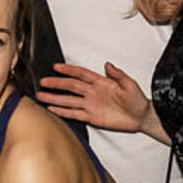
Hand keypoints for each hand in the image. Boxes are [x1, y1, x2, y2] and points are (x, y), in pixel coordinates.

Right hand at [36, 62, 154, 135]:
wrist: (141, 117)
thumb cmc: (137, 100)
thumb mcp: (130, 84)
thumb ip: (118, 74)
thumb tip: (108, 64)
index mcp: (101, 82)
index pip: (81, 74)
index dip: (69, 70)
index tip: (57, 67)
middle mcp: (93, 93)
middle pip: (71, 86)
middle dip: (57, 84)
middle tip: (43, 81)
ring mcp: (91, 105)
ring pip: (69, 100)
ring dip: (55, 98)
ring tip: (41, 95)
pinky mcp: (92, 117)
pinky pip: (75, 113)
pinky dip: (63, 111)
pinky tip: (53, 108)